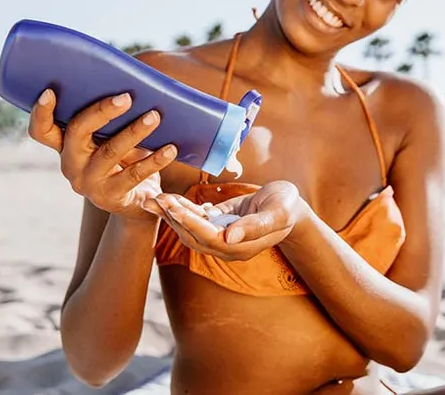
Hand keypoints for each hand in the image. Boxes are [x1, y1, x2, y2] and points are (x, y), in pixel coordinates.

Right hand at [27, 88, 177, 220]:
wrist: (136, 205)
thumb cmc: (124, 161)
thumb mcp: (112, 141)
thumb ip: (112, 122)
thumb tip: (135, 90)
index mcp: (66, 147)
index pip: (42, 131)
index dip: (41, 112)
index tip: (50, 91)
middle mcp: (71, 164)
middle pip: (77, 133)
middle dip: (101, 112)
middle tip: (126, 98)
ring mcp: (89, 183)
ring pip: (109, 152)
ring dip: (134, 131)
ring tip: (155, 116)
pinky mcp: (111, 197)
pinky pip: (134, 175)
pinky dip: (154, 160)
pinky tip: (170, 148)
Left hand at [145, 181, 307, 260]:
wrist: (291, 207)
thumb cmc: (287, 207)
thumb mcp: (277, 213)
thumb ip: (255, 225)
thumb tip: (230, 237)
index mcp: (241, 247)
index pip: (209, 238)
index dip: (191, 224)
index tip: (174, 208)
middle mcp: (227, 246)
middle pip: (194, 236)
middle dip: (174, 218)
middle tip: (156, 199)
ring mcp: (222, 237)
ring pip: (190, 229)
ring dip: (172, 214)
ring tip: (154, 198)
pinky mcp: (218, 224)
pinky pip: (196, 219)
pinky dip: (181, 208)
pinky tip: (167, 198)